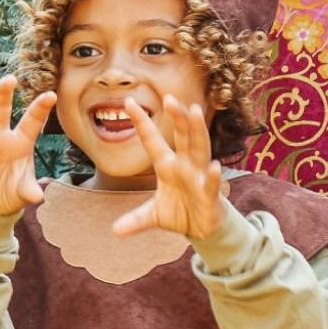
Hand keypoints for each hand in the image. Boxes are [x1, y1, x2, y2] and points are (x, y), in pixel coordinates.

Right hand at [0, 75, 55, 216]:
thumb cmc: (14, 191)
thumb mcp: (24, 192)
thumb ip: (30, 191)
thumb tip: (38, 196)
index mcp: (21, 142)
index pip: (32, 122)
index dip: (40, 109)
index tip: (51, 95)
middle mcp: (0, 137)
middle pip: (1, 110)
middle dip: (3, 94)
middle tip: (9, 79)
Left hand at [112, 94, 224, 239]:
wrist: (205, 229)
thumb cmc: (182, 213)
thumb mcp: (154, 216)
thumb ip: (136, 220)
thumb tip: (115, 231)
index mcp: (167, 166)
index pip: (153, 141)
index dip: (141, 123)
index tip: (128, 102)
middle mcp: (185, 167)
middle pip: (182, 137)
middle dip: (177, 118)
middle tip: (170, 98)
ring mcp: (199, 178)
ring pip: (199, 150)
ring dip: (197, 131)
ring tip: (194, 111)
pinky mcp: (211, 196)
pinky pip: (210, 184)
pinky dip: (212, 176)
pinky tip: (213, 166)